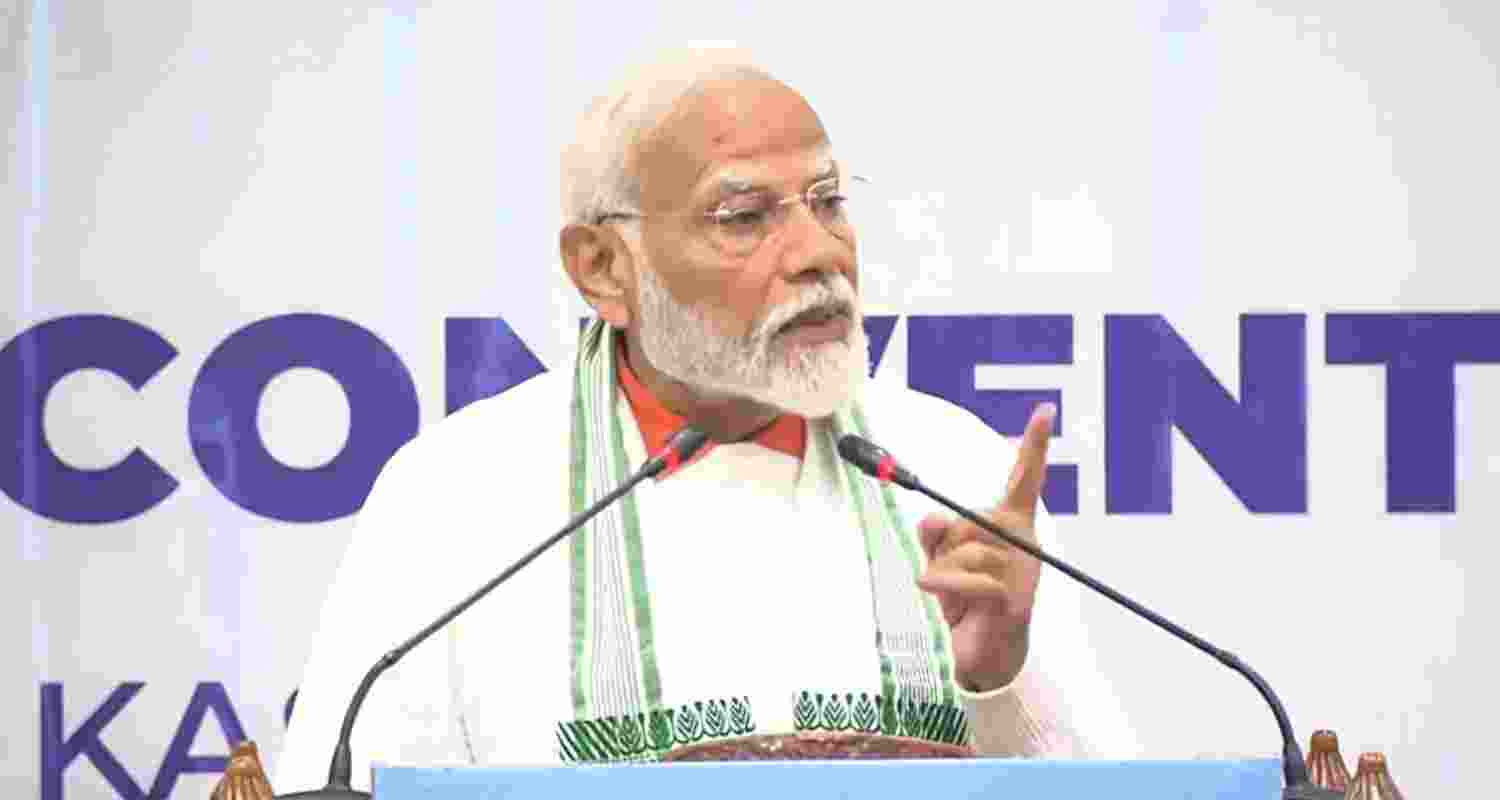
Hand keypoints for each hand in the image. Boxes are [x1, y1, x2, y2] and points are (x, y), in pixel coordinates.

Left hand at [917, 402, 1054, 692]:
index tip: (1044, 411)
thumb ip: (935, 534)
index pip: (1025, 480)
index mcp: (1012, 526)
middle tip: (947, 575)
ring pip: (966, 549)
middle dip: (945, 545)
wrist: (982, 656)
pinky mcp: (1014, 600)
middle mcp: (1023, 543)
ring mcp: (1023, 571)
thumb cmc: (965, 602)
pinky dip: (946, 584)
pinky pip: (971, 578)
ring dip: (944, 571)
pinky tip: (939, 597)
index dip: (1034, 447)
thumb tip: (932, 517)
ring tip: (951, 596)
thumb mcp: (943, 560)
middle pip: (971, 519)